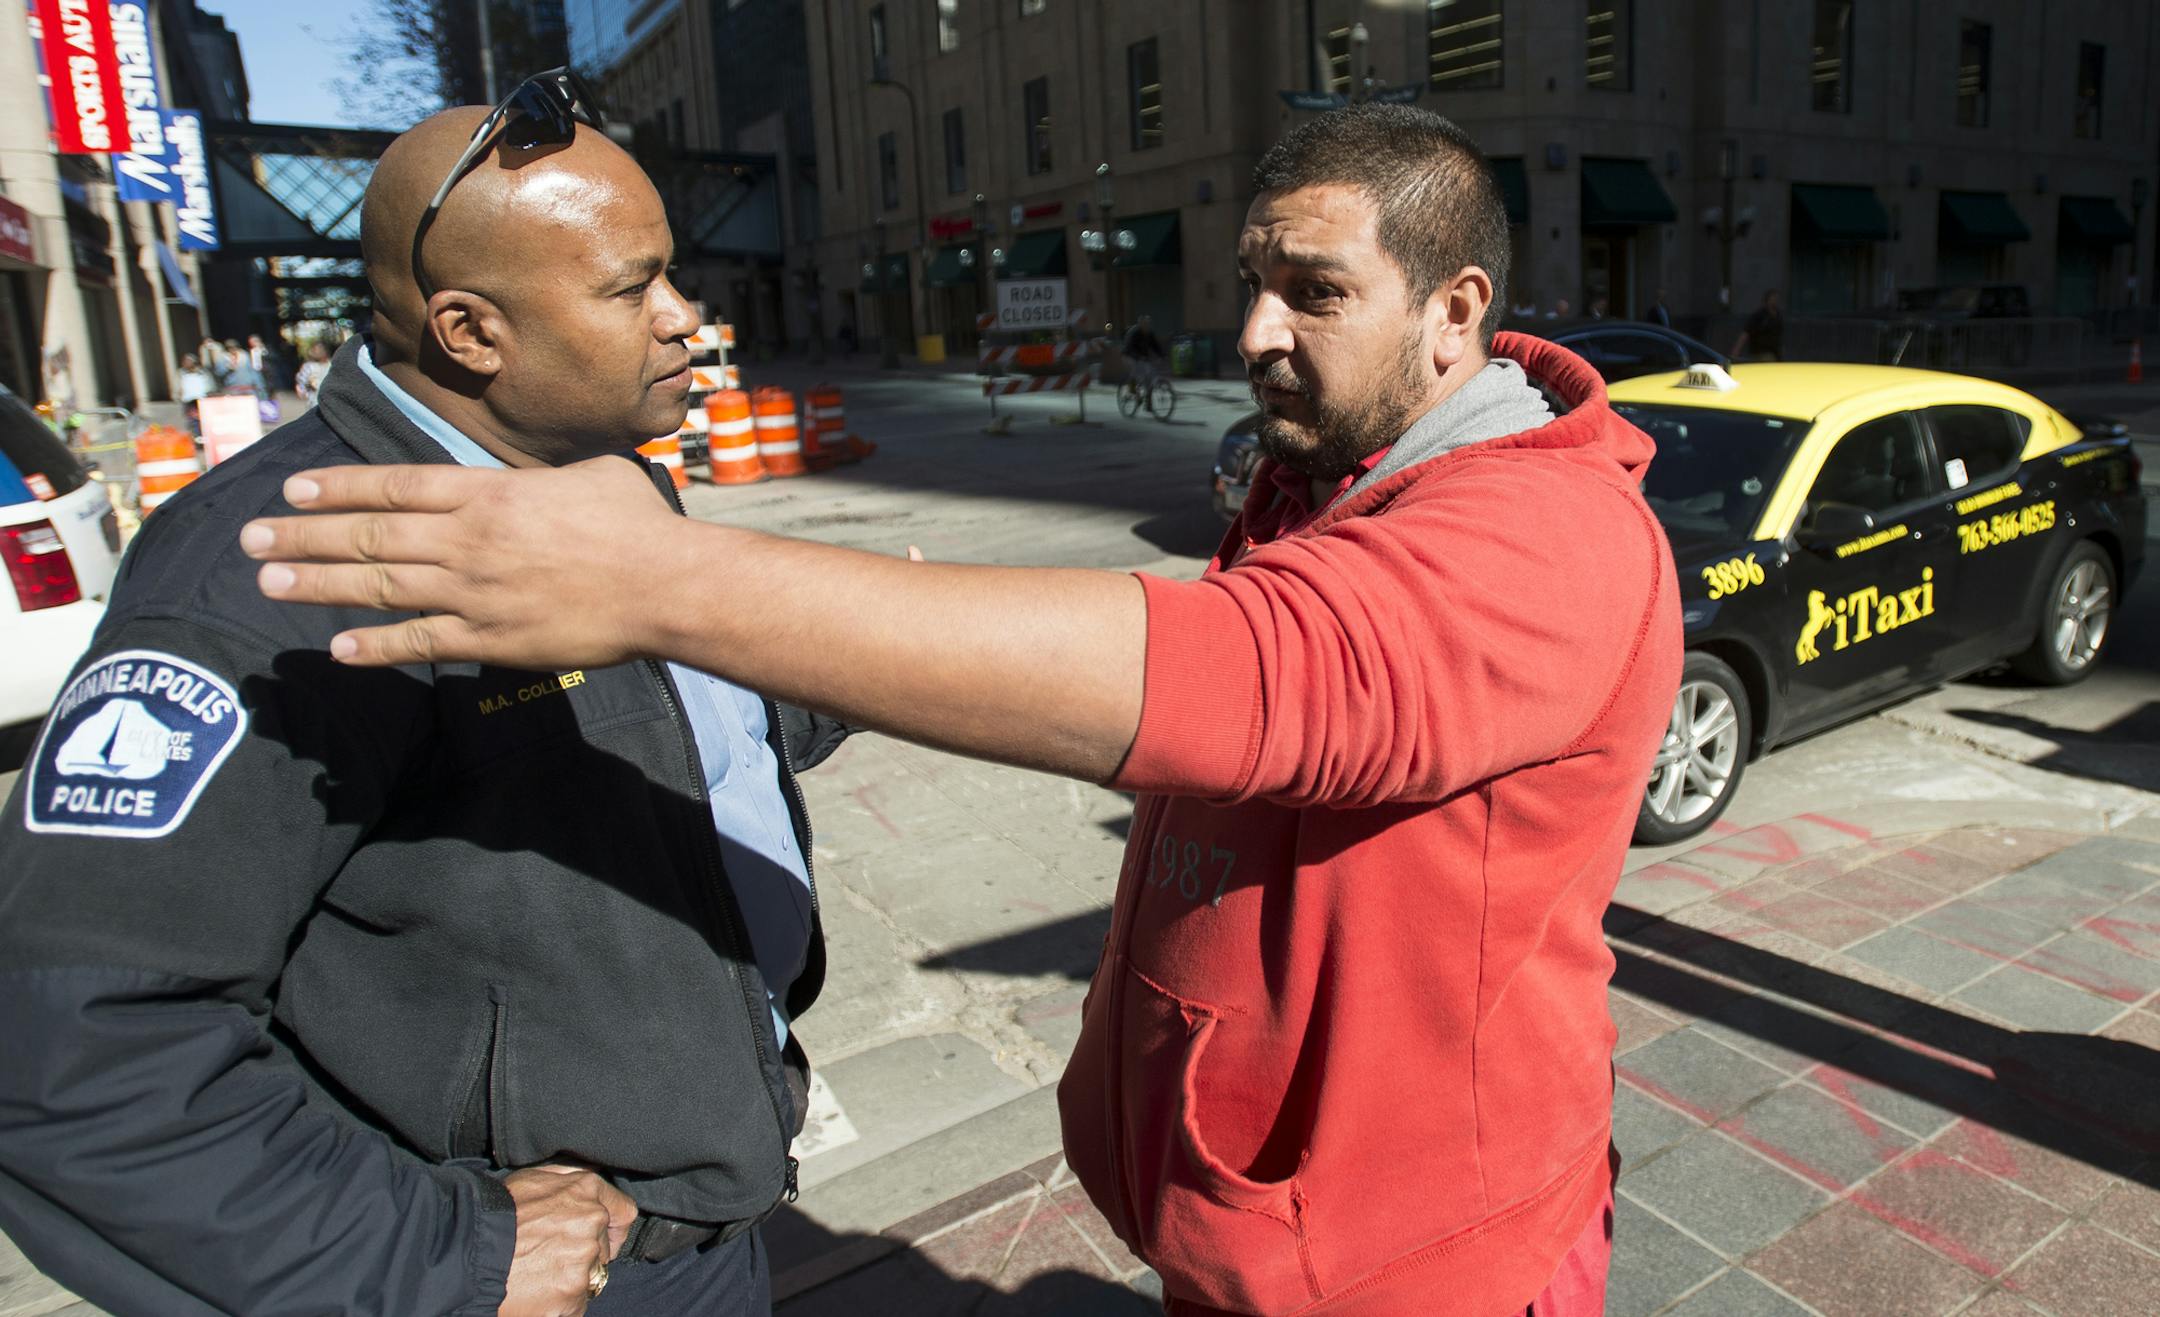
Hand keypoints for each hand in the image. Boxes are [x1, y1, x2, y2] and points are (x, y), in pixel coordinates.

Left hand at [240, 459, 681, 668]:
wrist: (666, 585)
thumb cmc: (637, 524)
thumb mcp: (588, 473)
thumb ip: (541, 477)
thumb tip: (535, 478)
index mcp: (488, 492)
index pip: (394, 486)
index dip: (338, 488)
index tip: (293, 489)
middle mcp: (468, 538)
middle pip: (369, 535)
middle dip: (303, 534)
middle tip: (251, 538)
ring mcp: (474, 591)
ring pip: (378, 586)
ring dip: (317, 584)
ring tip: (268, 582)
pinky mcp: (491, 638)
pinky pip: (418, 643)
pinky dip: (375, 647)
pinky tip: (337, 648)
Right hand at [498, 1165, 637, 1316]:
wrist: (467, 1249)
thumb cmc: (496, 1212)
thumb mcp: (534, 1177)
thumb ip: (569, 1179)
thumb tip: (589, 1181)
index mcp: (587, 1191)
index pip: (624, 1213)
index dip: (613, 1228)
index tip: (602, 1237)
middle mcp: (592, 1224)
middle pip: (604, 1249)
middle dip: (583, 1255)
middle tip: (549, 1257)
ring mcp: (583, 1262)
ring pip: (590, 1278)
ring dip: (570, 1280)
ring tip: (537, 1275)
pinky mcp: (571, 1296)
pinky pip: (575, 1305)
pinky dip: (560, 1303)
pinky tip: (536, 1293)